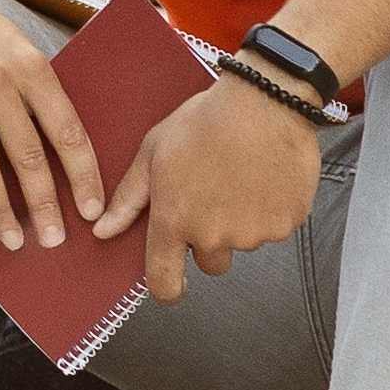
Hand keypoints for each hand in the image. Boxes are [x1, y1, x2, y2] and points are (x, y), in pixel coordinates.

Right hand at [0, 0, 101, 252]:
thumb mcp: (19, 46)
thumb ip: (38, 93)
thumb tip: (62, 155)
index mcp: (30, 67)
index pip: (66, 132)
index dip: (83, 177)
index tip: (92, 212)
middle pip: (27, 158)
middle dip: (44, 207)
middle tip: (54, 240)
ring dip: (0, 213)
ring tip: (12, 239)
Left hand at [96, 76, 327, 302]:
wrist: (264, 100)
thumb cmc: (205, 120)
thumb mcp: (153, 151)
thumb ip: (129, 199)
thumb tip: (103, 230)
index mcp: (175, 220)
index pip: (165, 282)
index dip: (167, 288)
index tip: (171, 283)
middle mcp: (213, 236)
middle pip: (210, 262)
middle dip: (210, 239)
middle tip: (213, 196)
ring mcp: (253, 233)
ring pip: (243, 241)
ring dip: (242, 221)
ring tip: (240, 176)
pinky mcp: (285, 224)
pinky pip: (274, 228)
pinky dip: (271, 209)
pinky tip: (263, 175)